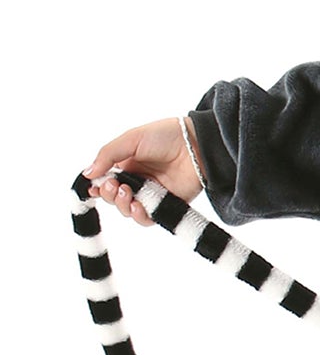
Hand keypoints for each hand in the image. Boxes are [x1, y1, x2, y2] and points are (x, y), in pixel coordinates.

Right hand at [83, 116, 204, 225]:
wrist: (197, 144)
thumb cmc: (166, 136)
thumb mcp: (131, 139)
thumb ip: (107, 155)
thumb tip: (86, 174)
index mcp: (126, 164)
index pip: (105, 180)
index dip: (98, 185)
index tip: (94, 185)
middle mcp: (137, 180)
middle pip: (113, 197)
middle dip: (108, 194)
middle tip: (115, 186)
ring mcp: (151, 194)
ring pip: (127, 210)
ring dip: (121, 205)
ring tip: (127, 193)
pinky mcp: (166, 205)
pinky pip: (147, 218)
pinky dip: (139, 215)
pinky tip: (138, 206)